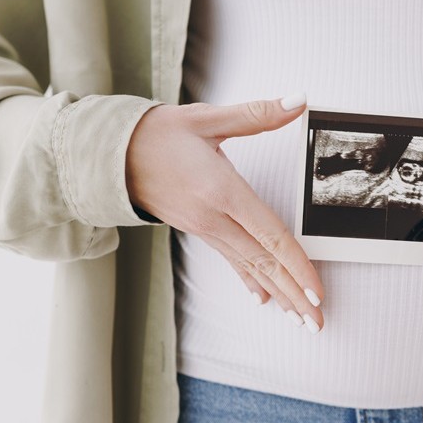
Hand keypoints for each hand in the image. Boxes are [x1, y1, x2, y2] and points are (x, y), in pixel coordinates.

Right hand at [126, 96, 326, 331]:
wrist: (104, 154)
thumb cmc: (155, 133)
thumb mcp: (206, 119)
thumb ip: (258, 114)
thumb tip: (300, 100)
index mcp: (221, 191)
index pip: (270, 235)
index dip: (297, 264)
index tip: (317, 289)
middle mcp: (213, 218)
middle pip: (264, 262)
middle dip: (294, 294)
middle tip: (318, 322)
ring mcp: (204, 228)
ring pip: (250, 267)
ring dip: (279, 294)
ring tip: (301, 319)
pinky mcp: (197, 230)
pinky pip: (231, 261)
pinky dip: (251, 280)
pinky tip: (264, 300)